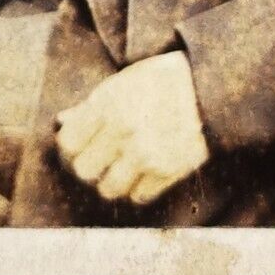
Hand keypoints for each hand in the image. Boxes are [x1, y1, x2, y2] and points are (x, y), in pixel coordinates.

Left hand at [55, 51, 209, 206]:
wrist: (212, 86)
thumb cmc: (165, 79)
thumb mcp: (125, 81)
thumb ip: (92, 104)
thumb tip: (62, 122)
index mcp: (109, 105)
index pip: (68, 144)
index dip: (70, 148)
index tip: (79, 146)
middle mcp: (123, 132)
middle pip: (84, 171)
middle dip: (90, 166)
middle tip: (100, 159)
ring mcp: (146, 154)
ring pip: (109, 189)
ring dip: (113, 180)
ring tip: (123, 167)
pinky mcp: (168, 171)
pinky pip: (139, 196)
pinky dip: (139, 187)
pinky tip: (145, 172)